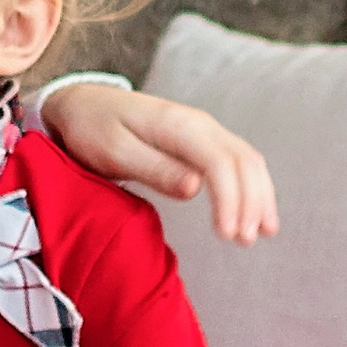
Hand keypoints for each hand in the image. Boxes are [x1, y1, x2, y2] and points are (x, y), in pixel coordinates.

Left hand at [40, 85, 278, 245]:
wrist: (84, 104)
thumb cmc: (94, 130)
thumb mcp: (115, 152)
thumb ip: (155, 169)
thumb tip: (195, 188)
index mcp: (177, 125)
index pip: (219, 162)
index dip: (230, 200)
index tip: (227, 234)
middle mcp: (199, 123)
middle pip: (243, 161)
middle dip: (251, 203)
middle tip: (245, 242)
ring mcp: (204, 129)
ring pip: (247, 161)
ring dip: (259, 197)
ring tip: (262, 234)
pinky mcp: (203, 140)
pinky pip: (239, 161)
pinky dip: (253, 187)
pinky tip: (256, 212)